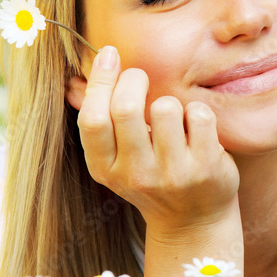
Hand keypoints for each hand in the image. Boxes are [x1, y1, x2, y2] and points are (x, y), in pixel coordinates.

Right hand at [68, 46, 240, 233]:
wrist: (193, 221)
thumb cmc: (151, 177)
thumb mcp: (117, 160)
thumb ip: (98, 122)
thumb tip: (71, 81)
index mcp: (106, 169)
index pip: (93, 119)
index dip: (100, 80)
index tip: (109, 54)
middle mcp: (135, 174)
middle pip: (126, 108)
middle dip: (134, 79)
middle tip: (141, 77)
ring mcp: (172, 174)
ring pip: (166, 108)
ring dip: (170, 103)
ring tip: (173, 120)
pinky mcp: (205, 168)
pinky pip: (199, 115)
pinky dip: (198, 112)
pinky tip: (197, 130)